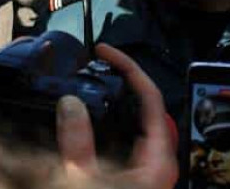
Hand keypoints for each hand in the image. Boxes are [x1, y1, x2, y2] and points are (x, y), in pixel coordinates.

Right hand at [56, 43, 178, 188]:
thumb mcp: (86, 181)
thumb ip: (78, 144)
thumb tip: (71, 104)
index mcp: (158, 158)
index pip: (151, 96)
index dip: (129, 67)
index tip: (105, 52)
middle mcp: (156, 160)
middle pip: (143, 103)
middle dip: (119, 78)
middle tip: (97, 62)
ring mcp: (145, 167)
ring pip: (132, 120)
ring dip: (112, 99)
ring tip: (92, 80)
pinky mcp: (132, 175)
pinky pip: (122, 137)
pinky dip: (106, 121)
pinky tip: (89, 117)